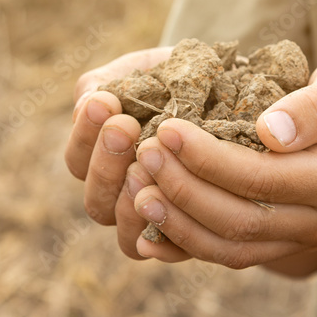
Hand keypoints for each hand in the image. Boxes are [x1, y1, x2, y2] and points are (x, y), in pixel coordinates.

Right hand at [65, 46, 185, 259]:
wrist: (238, 93)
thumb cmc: (183, 81)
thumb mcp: (142, 71)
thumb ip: (105, 83)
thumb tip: (86, 105)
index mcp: (104, 159)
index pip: (78, 161)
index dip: (86, 136)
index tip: (106, 102)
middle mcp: (123, 196)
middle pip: (96, 201)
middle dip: (106, 162)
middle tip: (125, 126)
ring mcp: (155, 219)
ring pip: (125, 227)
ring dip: (132, 194)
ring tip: (150, 157)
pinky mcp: (191, 235)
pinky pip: (170, 245)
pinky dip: (167, 225)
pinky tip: (174, 195)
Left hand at [129, 52, 316, 267]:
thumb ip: (316, 105)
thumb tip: (269, 131)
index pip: (263, 178)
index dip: (209, 159)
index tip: (167, 129)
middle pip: (241, 219)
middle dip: (184, 188)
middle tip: (143, 153)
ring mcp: (301, 239)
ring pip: (230, 247)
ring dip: (178, 222)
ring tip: (135, 188)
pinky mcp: (279, 243)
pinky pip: (229, 254)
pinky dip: (186, 243)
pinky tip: (147, 226)